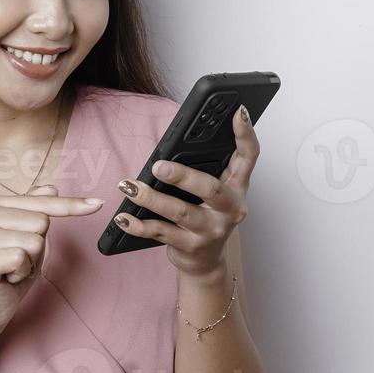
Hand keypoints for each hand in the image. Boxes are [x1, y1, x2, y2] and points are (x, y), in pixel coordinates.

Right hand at [0, 186, 104, 331]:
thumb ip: (37, 211)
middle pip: (41, 221)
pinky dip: (22, 273)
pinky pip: (21, 258)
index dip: (71, 206)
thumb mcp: (28, 237)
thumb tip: (51, 187)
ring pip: (34, 241)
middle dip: (37, 247)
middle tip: (17, 260)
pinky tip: (6, 277)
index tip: (98, 203)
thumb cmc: (9, 271)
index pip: (42, 202)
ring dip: (30, 262)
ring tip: (11, 269)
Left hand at [112, 104, 257, 276]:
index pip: (249, 156)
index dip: (246, 133)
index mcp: (237, 186)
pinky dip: (138, 225)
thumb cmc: (207, 215)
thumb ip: (205, 168)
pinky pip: (160, 233)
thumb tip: (175, 143)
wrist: (205, 261)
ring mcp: (211, 230)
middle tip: (158, 166)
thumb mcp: (215, 192)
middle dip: (183, 176)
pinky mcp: (190, 247)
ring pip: (180, 212)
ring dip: (152, 198)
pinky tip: (124, 217)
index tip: (238, 111)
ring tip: (130, 186)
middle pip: (211, 188)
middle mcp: (230, 209)